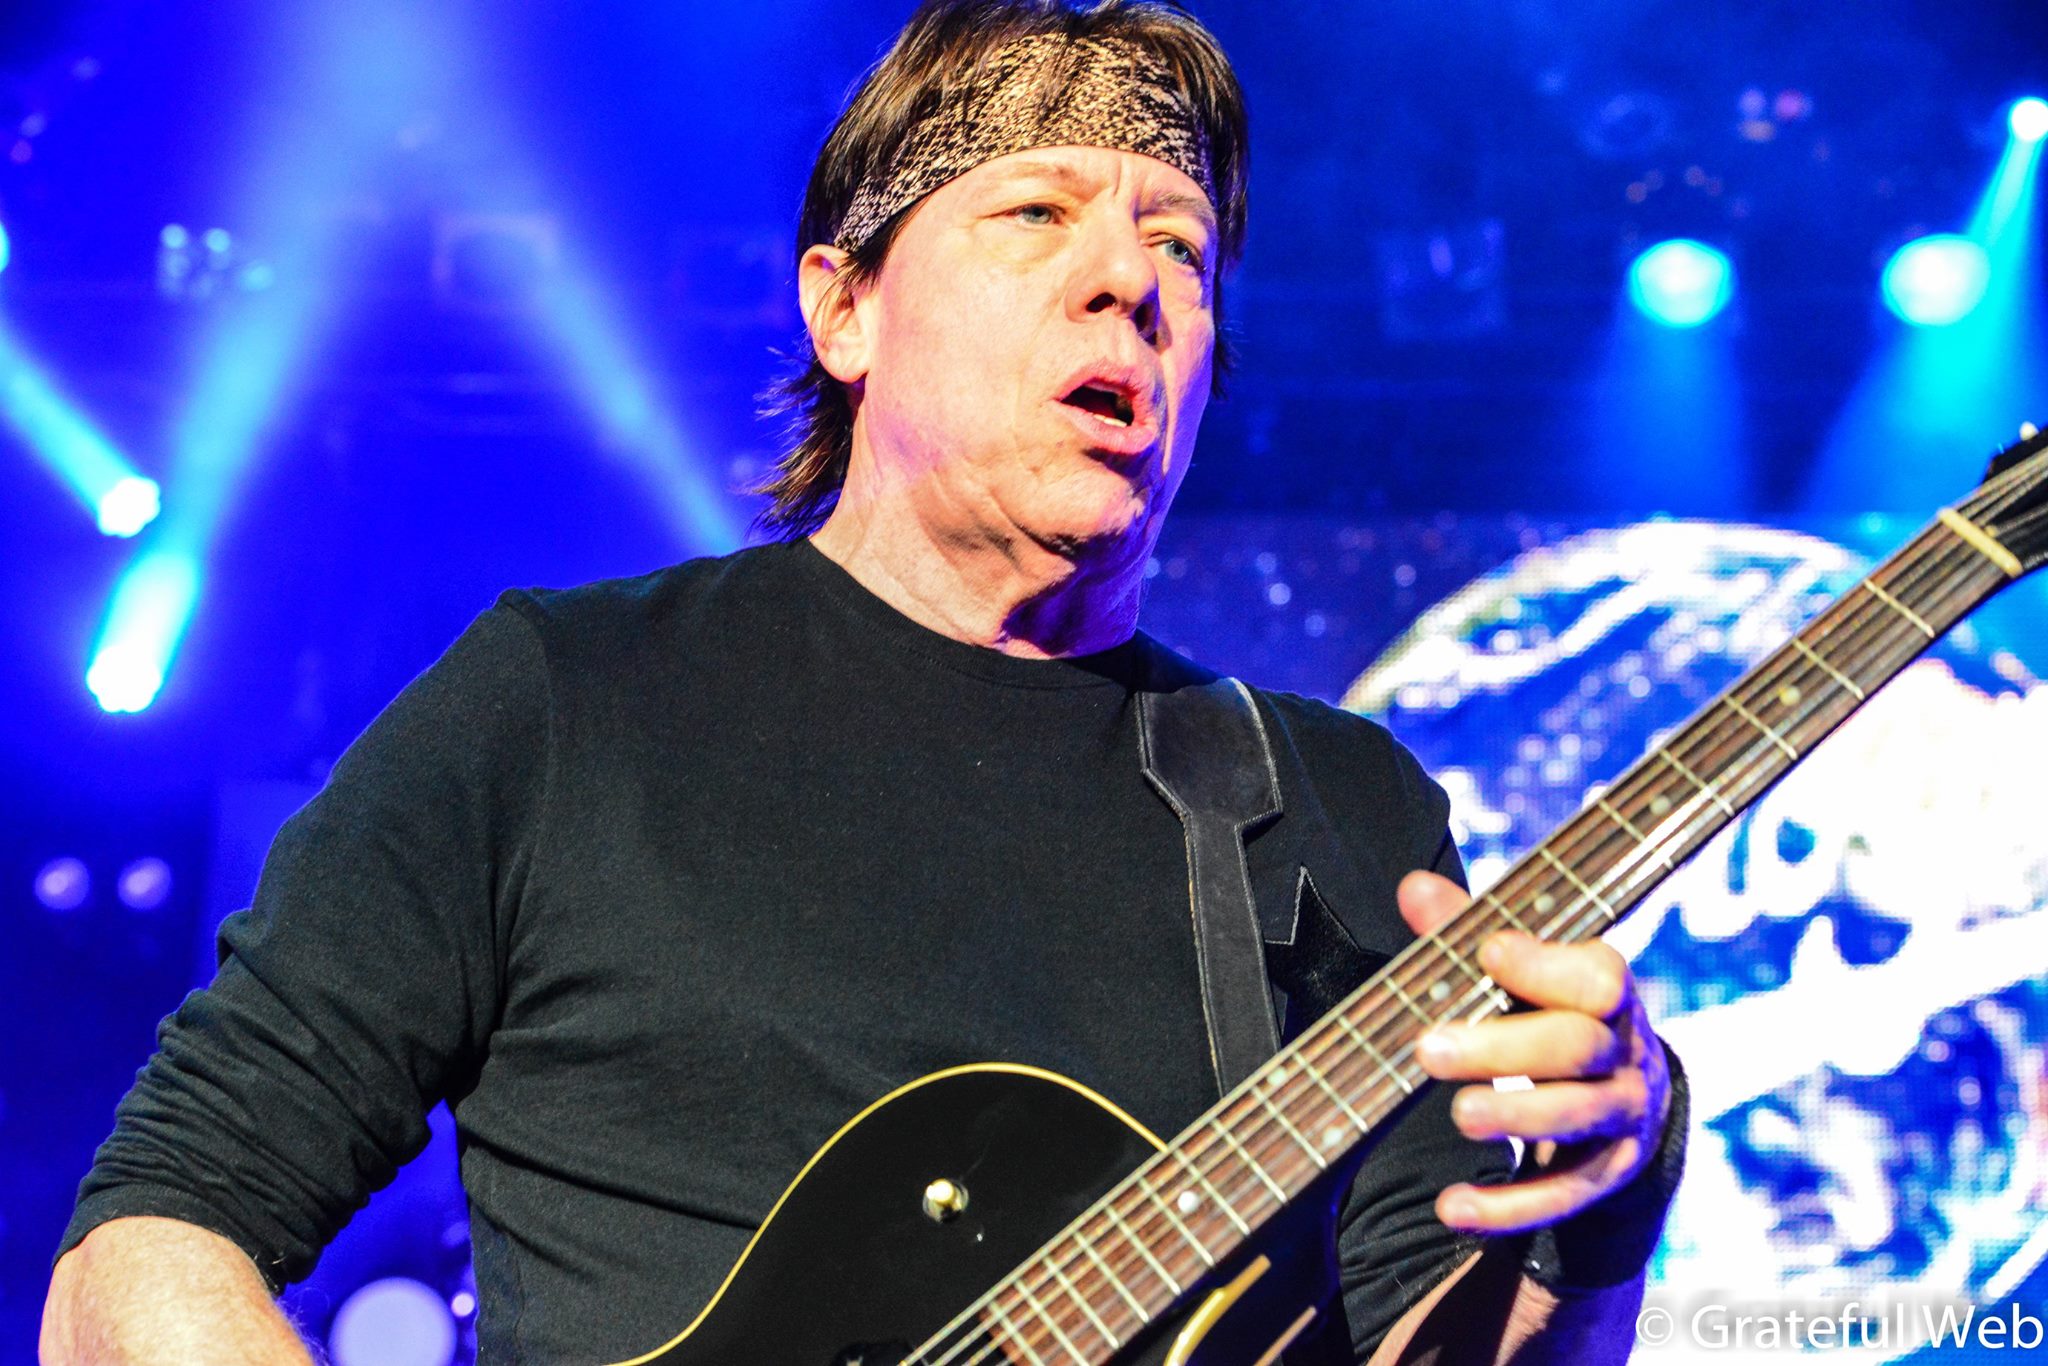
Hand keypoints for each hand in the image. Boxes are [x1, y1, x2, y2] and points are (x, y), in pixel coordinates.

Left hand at [1398, 869, 1672, 1236]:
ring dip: (1514, 1118)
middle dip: (1504, 1048)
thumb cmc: (1550, 1014)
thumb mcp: (1520, 973)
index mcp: (1608, 993)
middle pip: (1577, 1047)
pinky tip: (1454, 1208)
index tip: (1487, 950)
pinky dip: (1508, 1207)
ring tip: (1458, 1115)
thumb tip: (1415, 888)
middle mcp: (1624, 1054)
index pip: (1598, 976)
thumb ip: (1467, 930)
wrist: (1621, 1098)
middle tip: (1429, 1049)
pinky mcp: (1604, 1177)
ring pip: (1577, 1118)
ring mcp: (1620, 1119)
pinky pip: (1562, 1196)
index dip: (1546, 963)